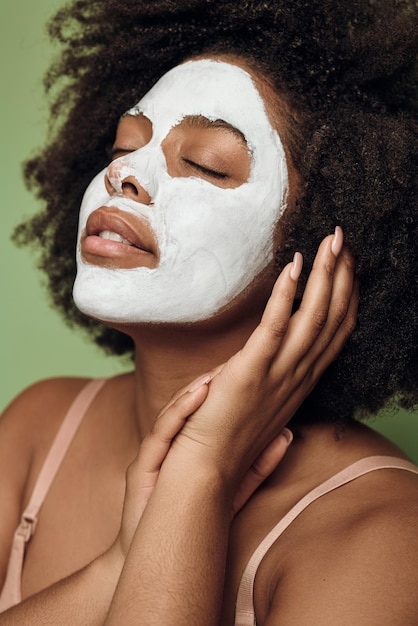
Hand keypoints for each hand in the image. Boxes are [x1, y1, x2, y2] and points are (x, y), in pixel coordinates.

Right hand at [113, 374, 291, 560]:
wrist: (160, 558)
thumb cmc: (193, 523)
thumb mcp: (234, 489)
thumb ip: (259, 464)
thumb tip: (288, 435)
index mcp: (190, 444)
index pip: (210, 407)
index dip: (229, 387)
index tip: (251, 368)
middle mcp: (172, 443)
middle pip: (191, 403)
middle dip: (214, 381)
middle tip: (237, 360)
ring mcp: (156, 453)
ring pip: (175, 412)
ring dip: (196, 391)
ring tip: (219, 373)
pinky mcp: (143, 466)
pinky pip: (161, 433)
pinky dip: (179, 412)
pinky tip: (198, 395)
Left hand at [169, 227, 357, 492]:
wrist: (203, 472)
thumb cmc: (228, 439)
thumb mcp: (260, 405)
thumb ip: (274, 384)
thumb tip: (278, 379)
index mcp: (300, 383)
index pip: (334, 335)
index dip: (345, 299)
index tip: (348, 267)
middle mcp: (297, 377)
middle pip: (331, 320)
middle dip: (342, 277)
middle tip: (344, 240)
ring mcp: (276, 375)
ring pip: (312, 319)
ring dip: (325, 277)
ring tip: (331, 242)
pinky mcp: (248, 372)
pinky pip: (274, 328)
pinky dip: (286, 296)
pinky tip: (294, 266)